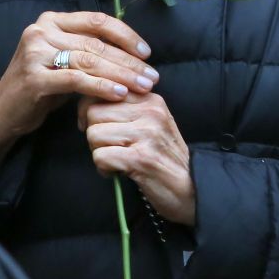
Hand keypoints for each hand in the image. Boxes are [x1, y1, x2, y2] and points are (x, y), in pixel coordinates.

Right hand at [0, 11, 157, 167]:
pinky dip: (101, 87)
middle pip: (96, 43)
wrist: (3, 111)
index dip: (125, 35)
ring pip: (89, 60)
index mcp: (51, 20)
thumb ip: (89, 49)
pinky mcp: (35, 77)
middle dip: (129, 61)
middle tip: (152, 76)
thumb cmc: (40, 86)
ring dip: (121, 74)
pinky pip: (76, 80)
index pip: (97, 21)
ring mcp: (35, 53)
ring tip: (142, 86)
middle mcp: (41, 30)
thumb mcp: (63, 60)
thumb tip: (132, 52)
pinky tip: (119, 94)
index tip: (147, 52)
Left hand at [79, 89, 194, 224]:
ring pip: (94, 134)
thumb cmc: (164, 158)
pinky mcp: (140, 158)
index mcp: (151, 99)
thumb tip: (88, 101)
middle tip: (108, 148)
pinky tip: (118, 172)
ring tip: (116, 160)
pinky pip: (100, 156)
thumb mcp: (152, 123)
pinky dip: (104, 168)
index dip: (90, 110)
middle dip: (93, 133)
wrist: (190, 189)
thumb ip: (127, 108)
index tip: (97, 126)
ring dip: (98, 152)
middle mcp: (150, 112)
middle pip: (93, 112)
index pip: (104, 90)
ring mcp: (147, 134)